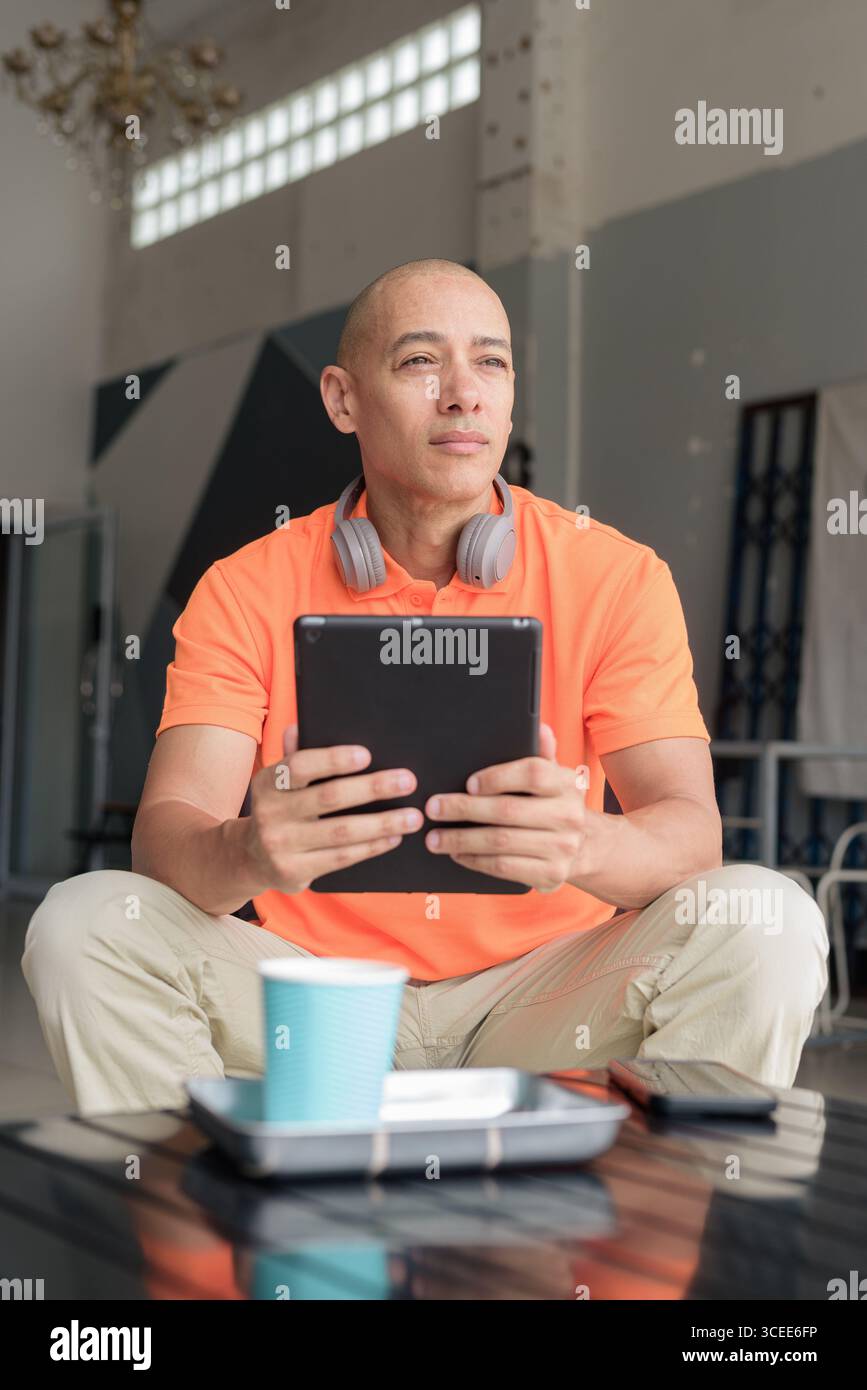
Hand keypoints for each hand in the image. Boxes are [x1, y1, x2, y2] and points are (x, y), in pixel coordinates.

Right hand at [244, 725, 422, 892]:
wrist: (250, 857)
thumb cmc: (280, 808)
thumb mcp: (279, 781)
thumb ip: (294, 755)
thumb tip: (302, 726)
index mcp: (269, 781)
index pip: (300, 766)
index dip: (334, 760)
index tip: (367, 755)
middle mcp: (270, 812)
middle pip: (329, 797)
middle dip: (373, 788)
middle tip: (407, 781)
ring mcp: (280, 845)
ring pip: (341, 832)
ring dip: (382, 823)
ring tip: (412, 816)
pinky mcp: (294, 872)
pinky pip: (341, 858)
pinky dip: (371, 847)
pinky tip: (393, 837)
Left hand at [424, 723, 585, 891]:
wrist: (586, 847)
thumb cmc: (555, 804)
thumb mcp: (554, 777)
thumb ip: (542, 754)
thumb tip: (538, 727)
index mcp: (567, 784)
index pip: (532, 774)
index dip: (497, 777)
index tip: (468, 783)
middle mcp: (568, 815)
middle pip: (507, 810)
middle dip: (464, 809)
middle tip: (433, 808)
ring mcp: (561, 848)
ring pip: (500, 842)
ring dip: (461, 839)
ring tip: (434, 837)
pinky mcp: (550, 874)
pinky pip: (504, 867)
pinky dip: (475, 860)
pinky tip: (458, 853)